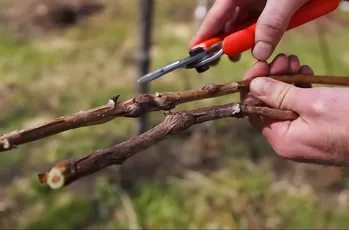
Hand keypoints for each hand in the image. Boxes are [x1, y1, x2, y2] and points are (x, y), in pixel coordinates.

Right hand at [190, 0, 310, 60]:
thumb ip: (271, 24)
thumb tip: (259, 54)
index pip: (216, 17)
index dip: (205, 36)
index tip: (195, 53)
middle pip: (226, 23)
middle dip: (221, 42)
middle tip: (213, 61)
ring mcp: (258, 2)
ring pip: (242, 25)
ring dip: (240, 41)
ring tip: (236, 57)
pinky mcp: (271, 6)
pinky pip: (260, 24)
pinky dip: (258, 36)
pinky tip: (256, 46)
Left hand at [241, 53, 348, 165]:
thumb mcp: (313, 103)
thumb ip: (279, 95)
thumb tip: (253, 86)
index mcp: (282, 140)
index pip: (253, 112)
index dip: (252, 87)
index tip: (260, 66)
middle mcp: (288, 140)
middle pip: (267, 106)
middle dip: (271, 80)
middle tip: (283, 59)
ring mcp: (302, 134)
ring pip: (283, 103)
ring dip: (286, 80)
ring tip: (295, 63)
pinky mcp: (316, 127)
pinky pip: (299, 106)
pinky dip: (299, 88)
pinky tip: (305, 73)